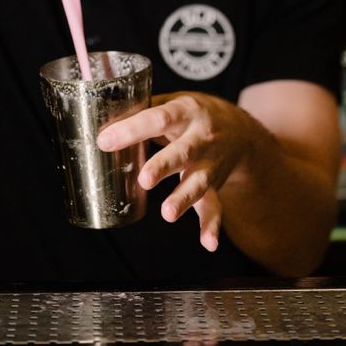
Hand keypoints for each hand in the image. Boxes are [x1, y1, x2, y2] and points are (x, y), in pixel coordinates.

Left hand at [98, 92, 249, 252]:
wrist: (240, 131)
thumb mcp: (175, 102)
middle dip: (163, 166)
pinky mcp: (215, 186)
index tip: (106, 141)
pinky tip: (208, 243)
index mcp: (185, 112)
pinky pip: (215, 206)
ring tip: (168, 213)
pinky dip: (212, 226)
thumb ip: (144, 110)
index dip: (132, 129)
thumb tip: (104, 118)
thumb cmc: (194, 115)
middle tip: (144, 180)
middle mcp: (200, 138)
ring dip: (184, 199)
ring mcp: (210, 164)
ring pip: (198, 182)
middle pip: (182, 152)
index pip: (158, 118)